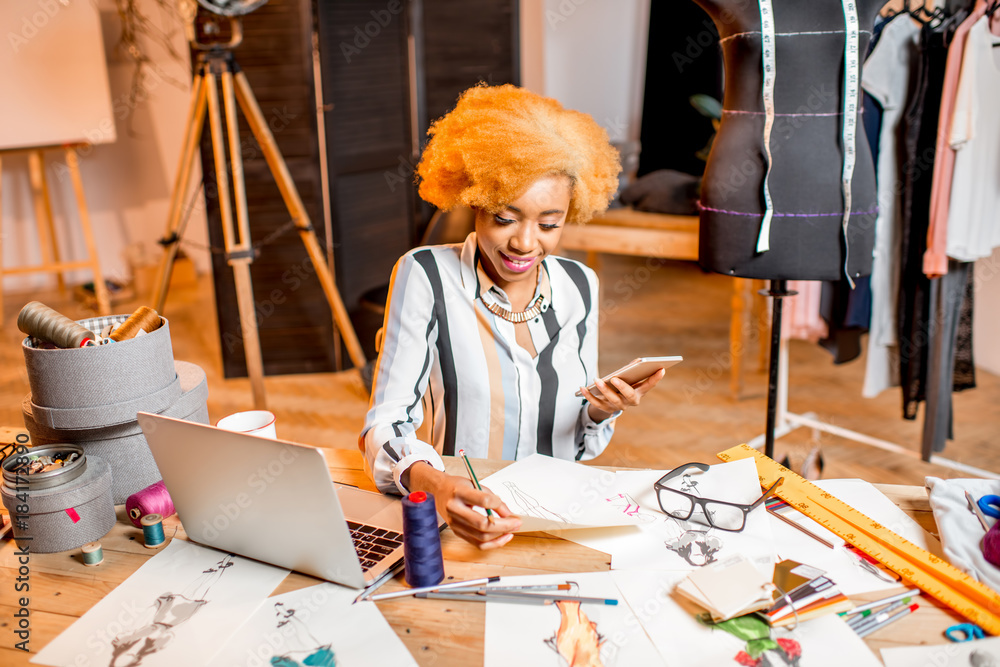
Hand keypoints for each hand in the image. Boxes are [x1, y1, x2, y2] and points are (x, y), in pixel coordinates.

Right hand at [406, 462, 521, 548]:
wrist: (438, 491)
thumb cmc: (457, 486)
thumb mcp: (475, 485)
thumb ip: (492, 498)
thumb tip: (508, 514)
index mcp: (458, 493)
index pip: (482, 500)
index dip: (498, 504)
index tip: (506, 506)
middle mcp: (454, 509)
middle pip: (482, 524)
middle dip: (504, 526)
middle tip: (516, 523)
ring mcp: (454, 523)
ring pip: (481, 537)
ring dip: (500, 536)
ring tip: (512, 530)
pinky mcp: (457, 532)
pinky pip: (477, 543)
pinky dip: (492, 543)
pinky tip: (503, 537)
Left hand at [582, 367, 665, 422]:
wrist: (611, 403)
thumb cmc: (623, 386)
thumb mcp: (629, 378)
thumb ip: (633, 369)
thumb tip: (638, 362)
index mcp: (639, 393)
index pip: (648, 386)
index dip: (655, 379)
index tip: (661, 369)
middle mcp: (629, 402)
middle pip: (628, 396)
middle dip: (622, 387)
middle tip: (614, 378)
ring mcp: (617, 406)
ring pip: (611, 400)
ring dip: (604, 390)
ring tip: (596, 379)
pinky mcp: (604, 409)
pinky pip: (596, 403)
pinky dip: (588, 396)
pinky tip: (582, 387)